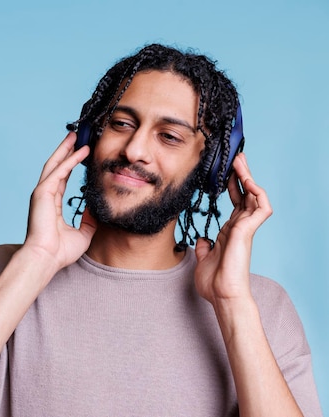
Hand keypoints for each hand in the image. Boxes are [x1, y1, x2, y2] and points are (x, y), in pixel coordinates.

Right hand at [23, 132, 96, 270]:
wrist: (46, 258)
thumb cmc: (60, 251)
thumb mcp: (83, 233)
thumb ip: (89, 221)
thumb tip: (95, 210)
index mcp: (51, 203)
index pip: (62, 178)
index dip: (71, 164)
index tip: (81, 153)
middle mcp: (45, 195)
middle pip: (56, 166)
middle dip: (66, 150)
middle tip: (76, 136)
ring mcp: (42, 192)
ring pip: (55, 164)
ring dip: (66, 149)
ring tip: (76, 135)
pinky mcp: (42, 192)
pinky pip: (59, 172)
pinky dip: (70, 160)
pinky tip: (80, 151)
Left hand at [194, 153, 272, 304]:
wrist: (221, 296)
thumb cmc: (214, 282)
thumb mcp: (203, 259)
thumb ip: (203, 248)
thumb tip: (201, 239)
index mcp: (230, 232)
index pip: (235, 202)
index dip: (232, 185)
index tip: (224, 170)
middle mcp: (240, 228)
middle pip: (246, 194)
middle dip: (241, 174)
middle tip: (235, 156)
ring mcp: (245, 229)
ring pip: (255, 196)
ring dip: (248, 177)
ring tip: (240, 160)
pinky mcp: (248, 232)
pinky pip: (260, 208)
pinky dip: (257, 193)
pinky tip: (248, 182)